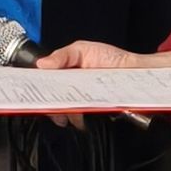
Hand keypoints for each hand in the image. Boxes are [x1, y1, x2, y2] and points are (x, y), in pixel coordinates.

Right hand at [35, 42, 170, 127]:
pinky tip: (83, 113)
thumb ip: (63, 55)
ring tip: (74, 106)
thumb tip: (41, 65)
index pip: (44, 88)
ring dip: (65, 112)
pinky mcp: (95, 115)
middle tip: (55, 101)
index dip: (35, 91)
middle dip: (50, 104)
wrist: (138, 71)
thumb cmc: (113, 59)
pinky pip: (82, 120)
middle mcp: (71, 94)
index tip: (32, 92)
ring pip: (64, 115)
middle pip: (51, 104)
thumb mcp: (84, 49)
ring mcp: (82, 106)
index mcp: (64, 78)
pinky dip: (79, 118)